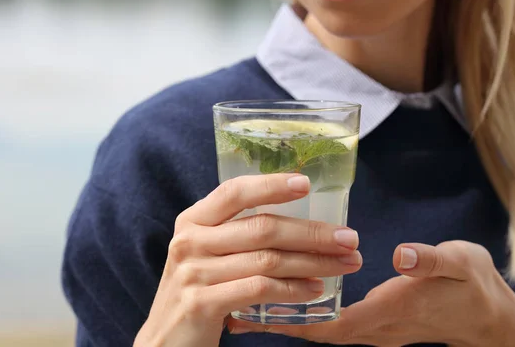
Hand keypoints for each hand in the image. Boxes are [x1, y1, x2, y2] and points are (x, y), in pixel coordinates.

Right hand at [134, 173, 361, 346]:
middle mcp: (190, 241)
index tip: (306, 184)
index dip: (271, 185)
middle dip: (312, 233)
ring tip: (343, 264)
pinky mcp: (202, 303)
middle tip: (349, 239)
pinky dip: (293, 289)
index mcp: (192, 220)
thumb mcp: (207, 252)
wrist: (165, 339)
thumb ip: (237, 234)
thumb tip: (300, 222)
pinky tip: (315, 290)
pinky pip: (260, 290)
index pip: (235, 192)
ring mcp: (194, 272)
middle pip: (261, 228)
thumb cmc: (198, 289)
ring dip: (313, 262)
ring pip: (267, 260)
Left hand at [229, 241, 514, 346]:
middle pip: (318, 330)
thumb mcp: (458, 265)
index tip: (258, 311)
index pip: (335, 322)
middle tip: (237, 309)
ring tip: (250, 306)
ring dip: (289, 318)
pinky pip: (333, 322)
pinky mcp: (374, 321)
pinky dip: (307, 314)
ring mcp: (374, 327)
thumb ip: (431, 262)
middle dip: (279, 321)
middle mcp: (376, 326)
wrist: (486, 310)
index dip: (295, 318)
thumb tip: (403, 256)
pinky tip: (287, 298)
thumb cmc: (470, 284)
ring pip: (322, 328)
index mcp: (391, 312)